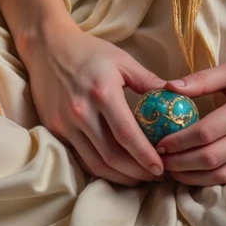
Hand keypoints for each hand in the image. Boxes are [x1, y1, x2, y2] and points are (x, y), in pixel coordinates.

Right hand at [21, 19, 166, 186]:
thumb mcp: (123, 61)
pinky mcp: (55, 130)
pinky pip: (80, 158)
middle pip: (112, 156)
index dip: (145, 156)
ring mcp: (65, 124)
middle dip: (137, 172)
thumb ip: (149, 81)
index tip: (162, 168)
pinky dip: (100, 169)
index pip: (127, 135)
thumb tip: (177, 97)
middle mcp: (81, 112)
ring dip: (120, 177)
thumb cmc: (89, 52)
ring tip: (139, 177)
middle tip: (155, 176)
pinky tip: (116, 170)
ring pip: (95, 163)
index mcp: (102, 93)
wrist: (48, 47)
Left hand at [155, 18, 225, 186]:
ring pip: (222, 175)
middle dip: (180, 164)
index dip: (178, 142)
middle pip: (210, 159)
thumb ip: (203, 79)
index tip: (159, 142)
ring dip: (193, 178)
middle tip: (160, 161)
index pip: (204, 134)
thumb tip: (169, 88)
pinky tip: (197, 175)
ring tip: (173, 172)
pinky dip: (213, 180)